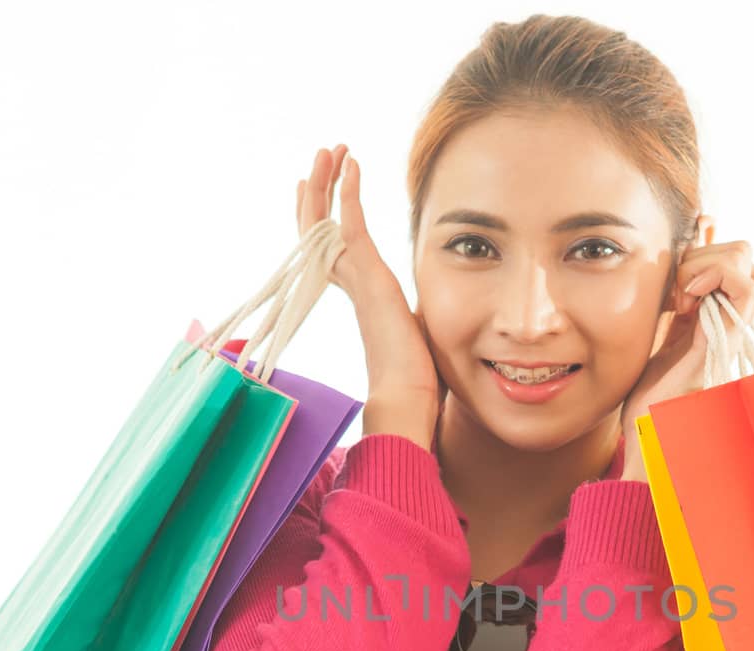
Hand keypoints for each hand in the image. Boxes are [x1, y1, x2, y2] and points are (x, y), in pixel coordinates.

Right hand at [299, 145, 442, 447]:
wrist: (409, 398)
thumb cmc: (418, 382)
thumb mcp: (420, 338)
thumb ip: (418, 321)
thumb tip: (438, 328)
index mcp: (364, 298)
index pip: (333, 250)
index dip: (322, 221)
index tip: (316, 193)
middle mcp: (352, 285)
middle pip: (319, 229)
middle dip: (319, 192)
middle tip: (319, 159)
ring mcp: (357, 280)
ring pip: (327, 221)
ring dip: (327, 182)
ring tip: (328, 150)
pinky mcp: (368, 276)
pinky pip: (351, 224)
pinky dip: (349, 192)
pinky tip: (352, 162)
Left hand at [619, 226, 753, 480]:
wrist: (644, 427)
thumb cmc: (647, 389)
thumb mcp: (659, 331)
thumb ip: (675, 301)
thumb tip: (679, 256)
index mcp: (715, 316)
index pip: (735, 261)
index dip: (705, 252)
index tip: (673, 280)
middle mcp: (730, 323)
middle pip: (747, 258)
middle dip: (705, 255)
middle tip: (676, 290)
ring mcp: (731, 333)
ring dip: (710, 266)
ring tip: (681, 298)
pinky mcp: (723, 342)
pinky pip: (747, 291)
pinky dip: (716, 277)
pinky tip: (683, 302)